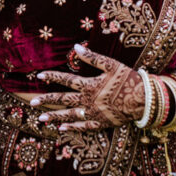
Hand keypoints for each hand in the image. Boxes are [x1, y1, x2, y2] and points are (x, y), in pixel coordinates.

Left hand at [27, 44, 144, 131]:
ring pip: (70, 115)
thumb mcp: (111, 64)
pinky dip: (72, 127)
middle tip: (32, 103)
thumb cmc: (128, 79)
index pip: (66, 80)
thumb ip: (92, 57)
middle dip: (47, 100)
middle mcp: (88, 101)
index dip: (52, 77)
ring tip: (40, 118)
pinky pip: (83, 127)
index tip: (39, 75)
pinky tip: (61, 127)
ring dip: (55, 116)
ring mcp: (93, 114)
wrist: (143, 100)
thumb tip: (76, 47)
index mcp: (89, 85)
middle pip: (64, 100)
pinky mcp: (101, 123)